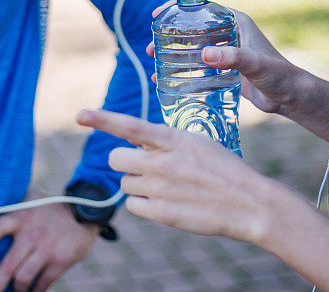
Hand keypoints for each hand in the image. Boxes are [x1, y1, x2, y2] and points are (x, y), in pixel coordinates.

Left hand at [0, 189, 98, 291]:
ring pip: (23, 278)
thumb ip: (14, 201)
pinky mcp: (61, 260)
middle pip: (7, 267)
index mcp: (21, 216)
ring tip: (14, 291)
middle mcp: (32, 233)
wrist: (85, 211)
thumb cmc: (52, 206)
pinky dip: (35, 291)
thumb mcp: (33, 197)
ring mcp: (47, 248)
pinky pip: (42, 283)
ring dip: (17, 290)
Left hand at [77, 109, 286, 245]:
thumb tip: (132, 139)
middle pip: (116, 158)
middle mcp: (161, 162)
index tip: (80, 114)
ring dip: (138, 183)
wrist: (248, 203)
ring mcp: (159, 188)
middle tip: (146, 166)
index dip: (102, 119)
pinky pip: (132, 206)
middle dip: (126, 161)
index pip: (129, 125)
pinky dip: (143, 205)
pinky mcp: (160, 213)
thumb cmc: (225, 169)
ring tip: (167, 186)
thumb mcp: (197, 142)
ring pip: (124, 183)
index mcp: (173, 139)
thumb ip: (164, 140)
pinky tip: (166, 202)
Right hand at [147, 2, 302, 115]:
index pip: (202, 9)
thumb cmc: (279, 75)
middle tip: (149, 47)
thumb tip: (204, 54)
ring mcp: (226, 53)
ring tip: (153, 62)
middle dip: (169, 36)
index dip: (178, 10)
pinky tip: (167, 80)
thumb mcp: (255, 63)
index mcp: (236, 22)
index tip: (158, 15)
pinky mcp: (224, 71)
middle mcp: (229, 34)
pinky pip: (198, 67)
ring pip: (192, 48)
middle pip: (192, 29)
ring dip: (172, 54)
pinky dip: (182, 71)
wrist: (290, 97)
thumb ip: (233, 58)